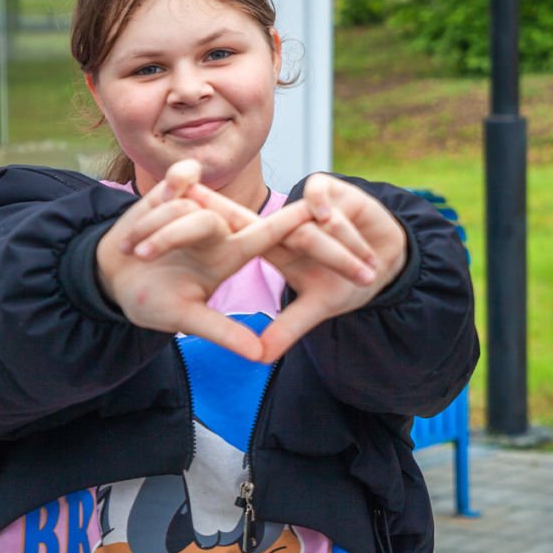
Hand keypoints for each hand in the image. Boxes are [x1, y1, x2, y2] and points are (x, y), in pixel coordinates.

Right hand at [98, 160, 317, 361]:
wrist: (112, 277)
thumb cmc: (154, 300)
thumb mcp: (186, 318)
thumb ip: (222, 331)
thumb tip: (259, 355)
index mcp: (231, 254)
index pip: (269, 234)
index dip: (294, 223)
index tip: (323, 213)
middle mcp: (218, 228)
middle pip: (210, 220)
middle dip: (167, 235)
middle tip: (140, 254)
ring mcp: (194, 207)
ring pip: (180, 211)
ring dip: (148, 237)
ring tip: (133, 255)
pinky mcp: (172, 191)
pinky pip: (180, 178)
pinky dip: (168, 187)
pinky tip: (160, 195)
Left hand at [176, 175, 406, 362]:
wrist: (390, 261)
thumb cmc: (349, 282)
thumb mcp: (319, 307)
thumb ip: (289, 327)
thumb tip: (260, 357)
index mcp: (275, 247)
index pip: (231, 237)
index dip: (200, 229)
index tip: (162, 225)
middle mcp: (286, 223)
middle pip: (245, 213)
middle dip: (212, 207)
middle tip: (180, 197)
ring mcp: (312, 207)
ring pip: (291, 212)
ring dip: (300, 224)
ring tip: (295, 235)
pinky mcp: (339, 196)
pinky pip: (324, 196)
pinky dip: (324, 205)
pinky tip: (322, 214)